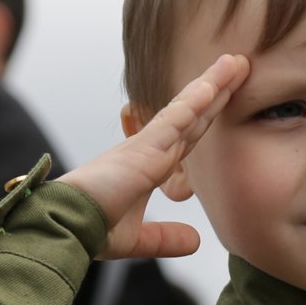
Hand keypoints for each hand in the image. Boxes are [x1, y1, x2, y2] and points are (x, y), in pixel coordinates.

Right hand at [58, 54, 248, 258]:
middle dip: (218, 90)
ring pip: (188, 111)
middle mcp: (151, 150)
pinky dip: (193, 103)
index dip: (209, 115)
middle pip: (193, 116)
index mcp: (150, 165)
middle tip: (239, 65)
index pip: (188, 135)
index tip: (228, 95)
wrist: (66, 228)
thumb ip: (165, 237)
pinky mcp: (142, 150)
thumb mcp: (137, 238)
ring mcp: (148, 146)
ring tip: (235, 62)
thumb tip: (195, 241)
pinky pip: (173, 121)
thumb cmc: (92, 229)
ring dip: (212, 85)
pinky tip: (212, 86)